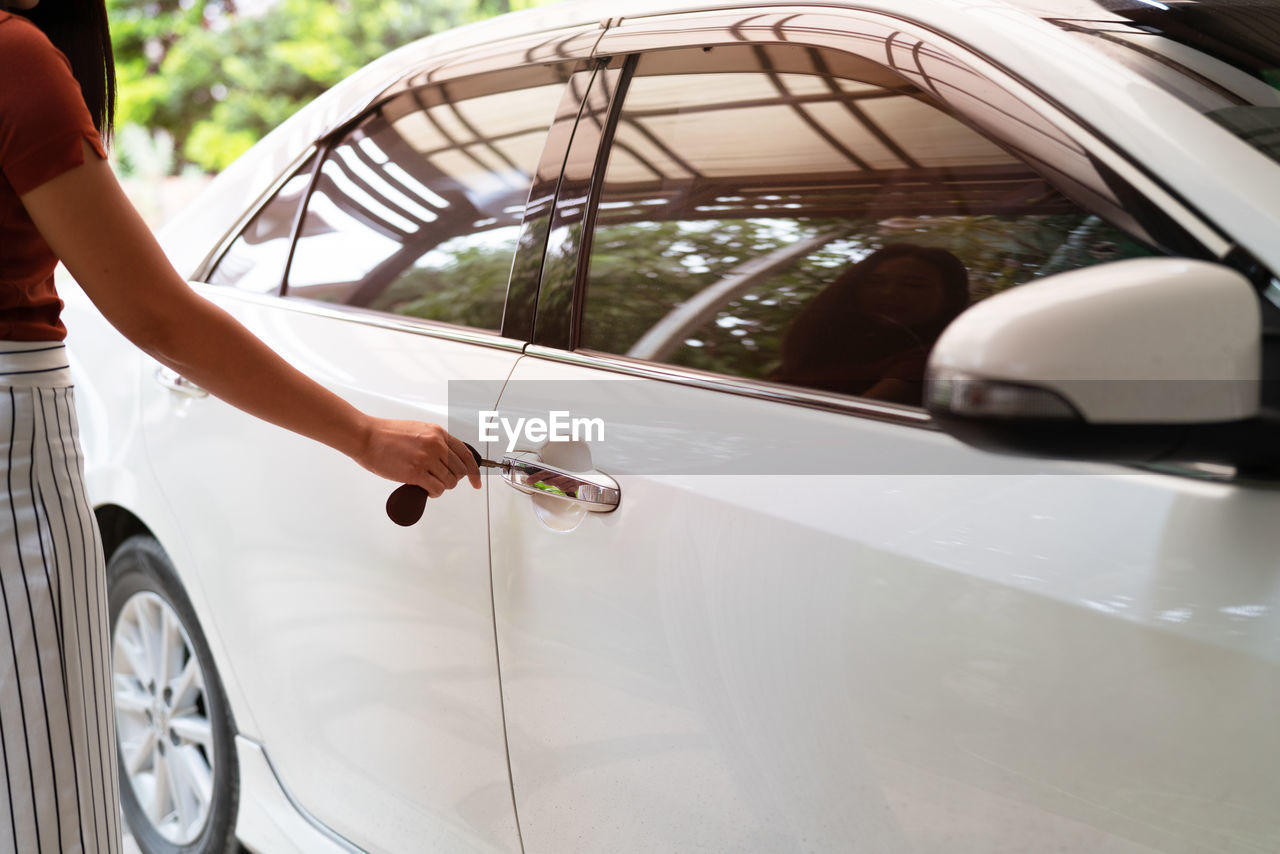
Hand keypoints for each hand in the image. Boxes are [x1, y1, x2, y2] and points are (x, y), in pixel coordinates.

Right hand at [356, 418, 480, 497]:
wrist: (366, 437)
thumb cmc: (386, 434)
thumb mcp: (418, 430)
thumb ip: (435, 442)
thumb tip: (447, 459)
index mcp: (438, 433)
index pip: (466, 455)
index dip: (474, 471)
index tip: (476, 482)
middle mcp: (436, 445)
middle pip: (459, 471)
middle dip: (452, 480)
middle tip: (440, 481)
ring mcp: (426, 459)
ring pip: (449, 483)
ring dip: (441, 487)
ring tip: (429, 484)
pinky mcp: (415, 473)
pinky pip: (436, 489)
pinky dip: (434, 493)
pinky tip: (425, 489)